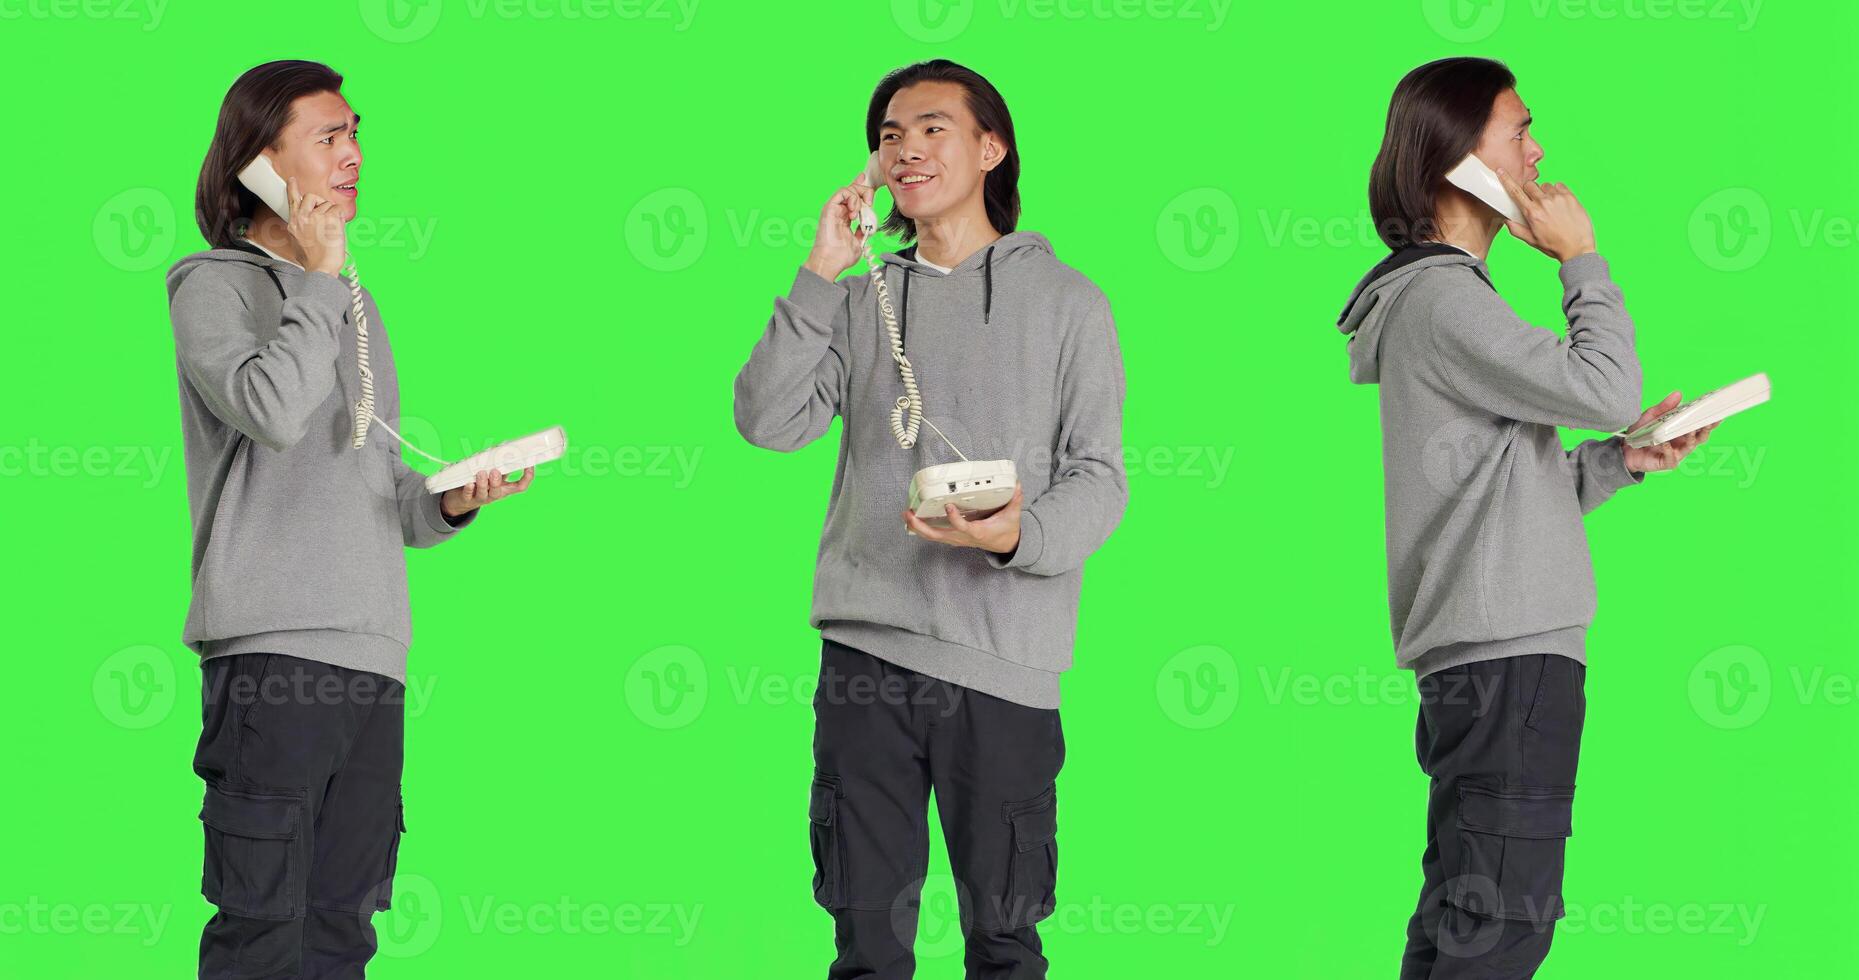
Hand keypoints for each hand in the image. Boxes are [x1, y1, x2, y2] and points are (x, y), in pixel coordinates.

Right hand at [285, 175, 347, 275]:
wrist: (321, 267)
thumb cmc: (312, 259)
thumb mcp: (297, 241)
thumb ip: (299, 227)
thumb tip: (305, 222)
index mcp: (294, 222)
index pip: (293, 200)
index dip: (293, 188)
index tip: (292, 180)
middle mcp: (304, 217)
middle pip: (312, 197)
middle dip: (320, 203)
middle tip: (324, 215)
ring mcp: (317, 216)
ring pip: (328, 205)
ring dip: (332, 215)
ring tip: (330, 231)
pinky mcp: (330, 218)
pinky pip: (338, 210)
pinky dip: (340, 218)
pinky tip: (336, 230)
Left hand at [440, 467, 533, 518]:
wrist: (462, 499)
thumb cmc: (481, 482)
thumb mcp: (492, 474)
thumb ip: (498, 462)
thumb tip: (505, 445)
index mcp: (504, 488)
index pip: (520, 486)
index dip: (527, 477)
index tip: (529, 465)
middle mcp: (493, 494)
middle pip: (499, 492)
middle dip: (497, 481)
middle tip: (495, 471)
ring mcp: (480, 498)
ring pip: (483, 494)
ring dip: (483, 483)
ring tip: (481, 473)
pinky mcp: (467, 499)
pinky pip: (468, 495)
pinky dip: (468, 489)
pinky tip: (468, 483)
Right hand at [802, 176, 877, 281]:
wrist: (831, 261)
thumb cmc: (841, 256)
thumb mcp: (859, 242)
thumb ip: (863, 232)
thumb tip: (869, 226)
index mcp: (845, 217)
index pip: (853, 197)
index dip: (861, 188)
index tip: (868, 183)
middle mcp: (839, 211)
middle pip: (853, 189)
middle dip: (866, 192)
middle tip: (870, 204)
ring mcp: (834, 208)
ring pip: (849, 189)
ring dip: (860, 197)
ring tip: (859, 213)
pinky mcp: (829, 207)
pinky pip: (842, 192)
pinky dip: (852, 198)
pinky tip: (854, 211)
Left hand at [903, 485, 1022, 553]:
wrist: (1006, 545)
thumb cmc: (1006, 530)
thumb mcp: (1013, 515)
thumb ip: (1014, 499)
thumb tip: (1016, 485)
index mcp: (977, 532)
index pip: (963, 527)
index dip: (954, 518)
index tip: (948, 506)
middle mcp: (964, 538)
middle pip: (938, 535)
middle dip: (921, 526)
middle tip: (910, 514)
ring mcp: (957, 539)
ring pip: (934, 536)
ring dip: (918, 527)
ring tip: (907, 515)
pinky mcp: (954, 537)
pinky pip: (935, 535)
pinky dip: (923, 528)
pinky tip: (914, 520)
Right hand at [1496, 168, 1596, 262]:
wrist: (1577, 248)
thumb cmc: (1554, 246)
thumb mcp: (1531, 240)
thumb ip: (1516, 229)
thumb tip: (1506, 220)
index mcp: (1532, 213)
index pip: (1515, 192)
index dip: (1506, 180)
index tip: (1501, 171)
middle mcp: (1543, 203)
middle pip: (1529, 185)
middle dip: (1529, 191)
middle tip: (1535, 202)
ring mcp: (1558, 198)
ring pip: (1545, 185)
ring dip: (1544, 192)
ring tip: (1550, 205)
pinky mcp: (1570, 196)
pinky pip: (1559, 185)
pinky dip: (1557, 191)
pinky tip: (1559, 203)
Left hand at [1622, 392, 1715, 473]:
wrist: (1626, 449)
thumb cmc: (1641, 432)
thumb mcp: (1652, 415)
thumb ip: (1665, 406)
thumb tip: (1678, 394)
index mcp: (1682, 430)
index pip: (1700, 425)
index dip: (1711, 420)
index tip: (1718, 412)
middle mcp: (1683, 442)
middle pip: (1701, 437)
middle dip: (1707, 429)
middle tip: (1710, 421)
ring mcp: (1677, 453)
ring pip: (1690, 447)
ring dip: (1692, 438)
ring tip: (1691, 430)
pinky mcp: (1667, 462)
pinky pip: (1672, 458)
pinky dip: (1670, 450)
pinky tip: (1665, 443)